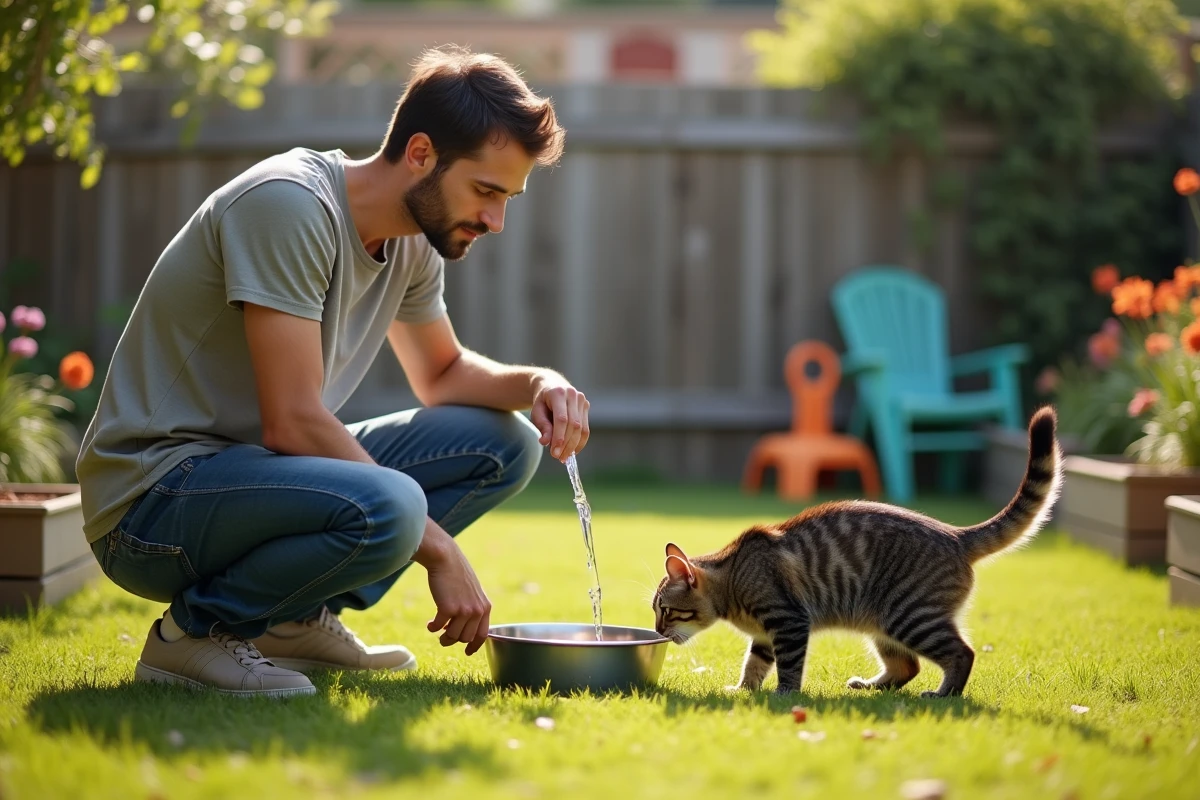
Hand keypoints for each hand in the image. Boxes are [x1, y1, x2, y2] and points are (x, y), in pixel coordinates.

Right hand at [423, 538, 491, 655]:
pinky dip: (432, 628)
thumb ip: (473, 610)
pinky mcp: (448, 609)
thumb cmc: (457, 574)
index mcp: (485, 607)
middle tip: (443, 637)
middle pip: (465, 638)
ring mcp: (463, 610)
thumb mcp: (472, 592)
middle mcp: (477, 610)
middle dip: (453, 640)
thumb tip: (462, 634)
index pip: (483, 634)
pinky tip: (429, 624)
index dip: (474, 646)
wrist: (446, 558)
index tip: (468, 652)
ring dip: (443, 636)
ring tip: (436, 629)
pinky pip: (438, 627)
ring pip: (452, 636)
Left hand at [531, 373, 590, 461]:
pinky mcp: (586, 407)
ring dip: (574, 446)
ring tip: (564, 457)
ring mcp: (582, 400)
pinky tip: (572, 451)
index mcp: (558, 393)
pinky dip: (580, 442)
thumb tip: (546, 443)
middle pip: (574, 425)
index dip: (559, 437)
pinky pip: (586, 429)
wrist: (551, 385)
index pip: (562, 419)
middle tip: (559, 458)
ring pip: (582, 428)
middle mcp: (573, 395)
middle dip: (567, 444)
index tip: (554, 453)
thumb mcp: (536, 412)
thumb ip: (542, 426)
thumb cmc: (542, 402)